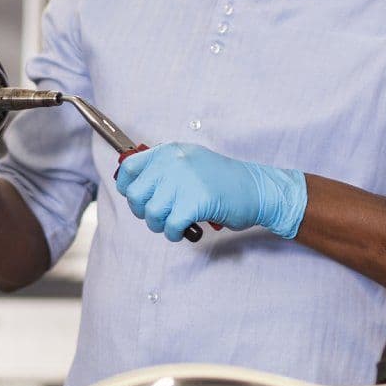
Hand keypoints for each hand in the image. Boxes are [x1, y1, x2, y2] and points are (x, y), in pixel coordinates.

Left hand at [114, 143, 307, 241]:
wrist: (257, 190)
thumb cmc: (223, 182)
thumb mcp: (189, 163)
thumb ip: (162, 170)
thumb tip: (130, 185)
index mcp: (169, 151)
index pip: (128, 167)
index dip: (128, 188)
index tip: (140, 198)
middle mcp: (173, 162)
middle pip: (135, 195)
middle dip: (144, 212)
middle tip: (162, 215)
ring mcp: (184, 181)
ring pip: (151, 214)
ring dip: (161, 225)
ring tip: (177, 221)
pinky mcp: (196, 201)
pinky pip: (169, 226)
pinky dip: (174, 234)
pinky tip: (186, 229)